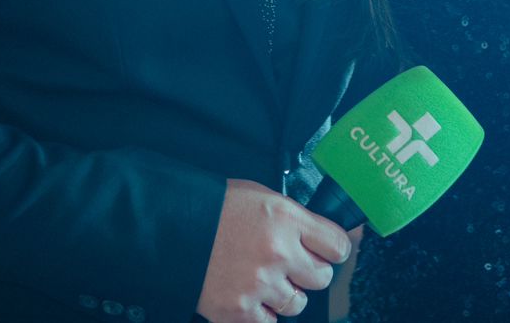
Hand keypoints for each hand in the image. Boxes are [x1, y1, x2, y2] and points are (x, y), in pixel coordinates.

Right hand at [197, 178, 350, 322]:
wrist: (171, 227)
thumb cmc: (215, 208)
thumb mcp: (262, 198)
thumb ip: (294, 219)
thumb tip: (322, 235)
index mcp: (285, 219)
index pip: (338, 246)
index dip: (333, 249)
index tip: (327, 251)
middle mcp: (277, 252)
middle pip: (322, 277)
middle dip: (310, 272)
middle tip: (292, 264)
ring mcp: (258, 284)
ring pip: (298, 303)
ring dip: (287, 293)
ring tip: (266, 278)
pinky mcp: (238, 311)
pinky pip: (270, 322)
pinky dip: (263, 312)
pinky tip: (251, 294)